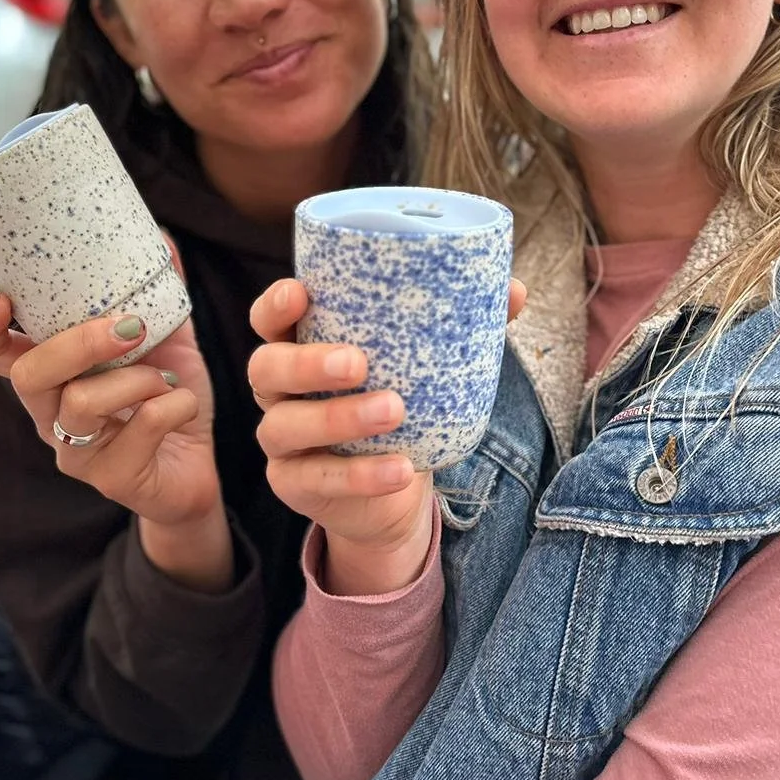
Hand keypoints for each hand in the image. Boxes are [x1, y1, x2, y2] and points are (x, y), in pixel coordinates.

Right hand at [0, 297, 232, 590]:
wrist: (198, 466)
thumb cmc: (167, 400)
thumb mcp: (166, 340)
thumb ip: (157, 294)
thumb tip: (160, 236)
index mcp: (53, 376)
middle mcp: (51, 415)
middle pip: (30, 376)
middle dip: (79, 343)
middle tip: (129, 326)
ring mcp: (77, 453)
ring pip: (79, 405)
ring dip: (133, 378)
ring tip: (164, 377)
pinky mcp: (114, 479)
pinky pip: (139, 431)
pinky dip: (173, 405)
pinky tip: (182, 403)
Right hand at [247, 277, 524, 595]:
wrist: (392, 489)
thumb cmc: (400, 406)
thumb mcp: (423, 367)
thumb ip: (458, 327)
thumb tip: (514, 291)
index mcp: (300, 347)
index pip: (268, 321)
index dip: (275, 306)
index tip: (301, 292)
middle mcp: (278, 391)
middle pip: (265, 368)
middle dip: (306, 363)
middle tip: (359, 362)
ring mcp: (282, 440)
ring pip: (284, 426)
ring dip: (338, 418)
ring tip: (394, 411)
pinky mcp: (293, 484)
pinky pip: (319, 479)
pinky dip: (360, 475)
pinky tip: (400, 470)